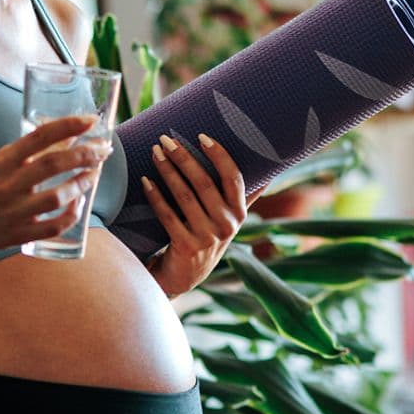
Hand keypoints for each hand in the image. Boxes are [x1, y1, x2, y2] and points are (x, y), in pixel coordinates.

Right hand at [0, 113, 109, 253]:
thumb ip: (29, 152)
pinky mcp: (18, 234)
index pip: (39, 137)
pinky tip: (79, 204)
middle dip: (84, 155)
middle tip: (103, 150)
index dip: (68, 126)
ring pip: (57, 196)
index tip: (90, 120)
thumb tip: (68, 136)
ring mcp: (13, 212)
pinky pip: (53, 226)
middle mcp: (7, 185)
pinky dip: (71, 216)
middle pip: (53, 165)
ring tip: (94, 174)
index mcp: (1, 162)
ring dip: (81, 183)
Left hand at [140, 132, 268, 298]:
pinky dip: (155, 195)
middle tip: (166, 139)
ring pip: (184, 195)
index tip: (202, 136)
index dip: (219, 155)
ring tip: (155, 152)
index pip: (233, 177)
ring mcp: (207, 237)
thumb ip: (244, 198)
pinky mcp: (186, 246)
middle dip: (183, 157)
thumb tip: (268, 173)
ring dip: (167, 170)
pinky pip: (167, 214)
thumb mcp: (228, 221)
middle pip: (204, 183)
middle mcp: (227, 225)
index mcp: (239, 213)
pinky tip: (145, 180)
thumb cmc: (205, 238)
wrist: (185, 276)